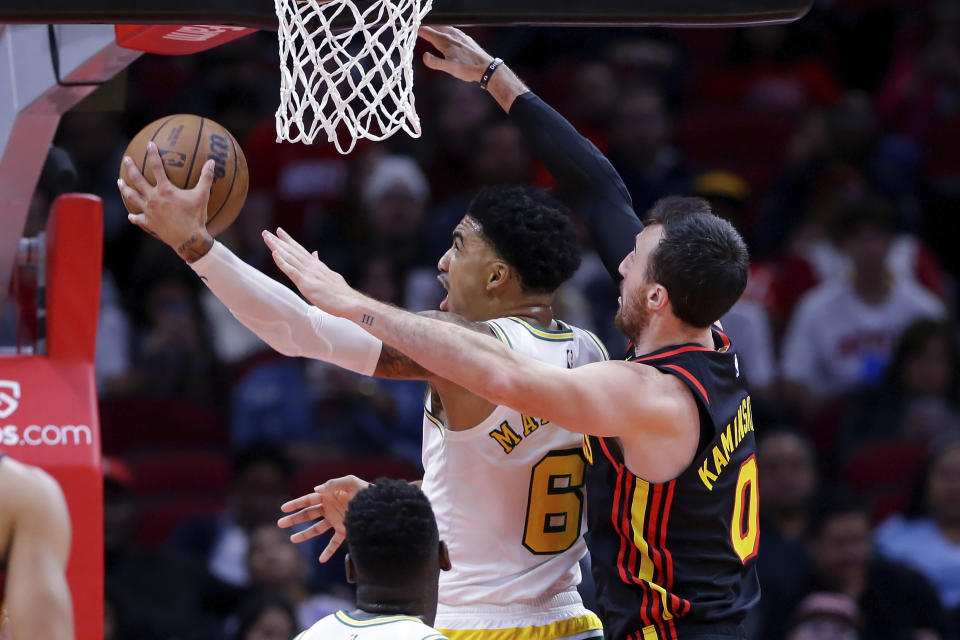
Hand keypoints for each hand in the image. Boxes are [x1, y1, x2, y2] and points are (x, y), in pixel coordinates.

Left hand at [118, 141, 214, 262]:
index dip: (153, 154)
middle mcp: (153, 198)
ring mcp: (149, 211)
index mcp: (165, 190)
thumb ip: (206, 178)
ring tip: (120, 182)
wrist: (188, 240)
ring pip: (132, 197)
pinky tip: (130, 215)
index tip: (150, 144)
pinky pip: (138, 218)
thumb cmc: (196, 217)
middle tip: (126, 159)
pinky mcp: (149, 223)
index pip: (157, 167)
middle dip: (131, 168)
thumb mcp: (203, 196)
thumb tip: (212, 162)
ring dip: (125, 189)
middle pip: (138, 180)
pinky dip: (134, 216)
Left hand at [263, 228, 361, 316]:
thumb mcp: (330, 275)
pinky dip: (282, 262)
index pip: (300, 250)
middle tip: (266, 232)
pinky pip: (291, 271)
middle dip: (278, 241)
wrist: (350, 302)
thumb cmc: (341, 294)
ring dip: (277, 246)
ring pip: (289, 257)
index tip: (280, 231)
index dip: (289, 241)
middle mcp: (312, 267)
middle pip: (292, 251)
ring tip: (267, 237)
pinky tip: (274, 253)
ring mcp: (309, 274)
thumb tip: (315, 254)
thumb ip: (320, 265)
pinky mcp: (306, 284)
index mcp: (317, 266)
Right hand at [277, 475, 369, 562]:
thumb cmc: (365, 490)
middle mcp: (330, 508)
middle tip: (280, 523)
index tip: (283, 508)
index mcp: (329, 495)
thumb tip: (316, 490)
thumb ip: (333, 484)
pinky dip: (328, 551)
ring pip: (317, 529)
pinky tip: (321, 560)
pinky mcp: (345, 531)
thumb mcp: (350, 482)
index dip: (296, 504)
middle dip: (294, 518)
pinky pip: (334, 543)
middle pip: (308, 514)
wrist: (380, 503)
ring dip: (305, 534)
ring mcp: (336, 520)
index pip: (308, 500)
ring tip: (292, 539)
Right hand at [418, 26, 494, 83]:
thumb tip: (424, 56)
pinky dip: (445, 30)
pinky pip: (452, 30)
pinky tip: (447, 35)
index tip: (410, 28)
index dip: (418, 30)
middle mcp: (452, 35)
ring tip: (431, 30)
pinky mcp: (466, 38)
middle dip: (426, 27)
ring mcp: (460, 35)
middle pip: (435, 27)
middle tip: (418, 28)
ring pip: (444, 28)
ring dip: (436, 28)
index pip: (428, 32)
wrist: (486, 68)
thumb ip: (436, 62)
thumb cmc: (468, 69)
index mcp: (445, 41)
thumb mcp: (450, 68)